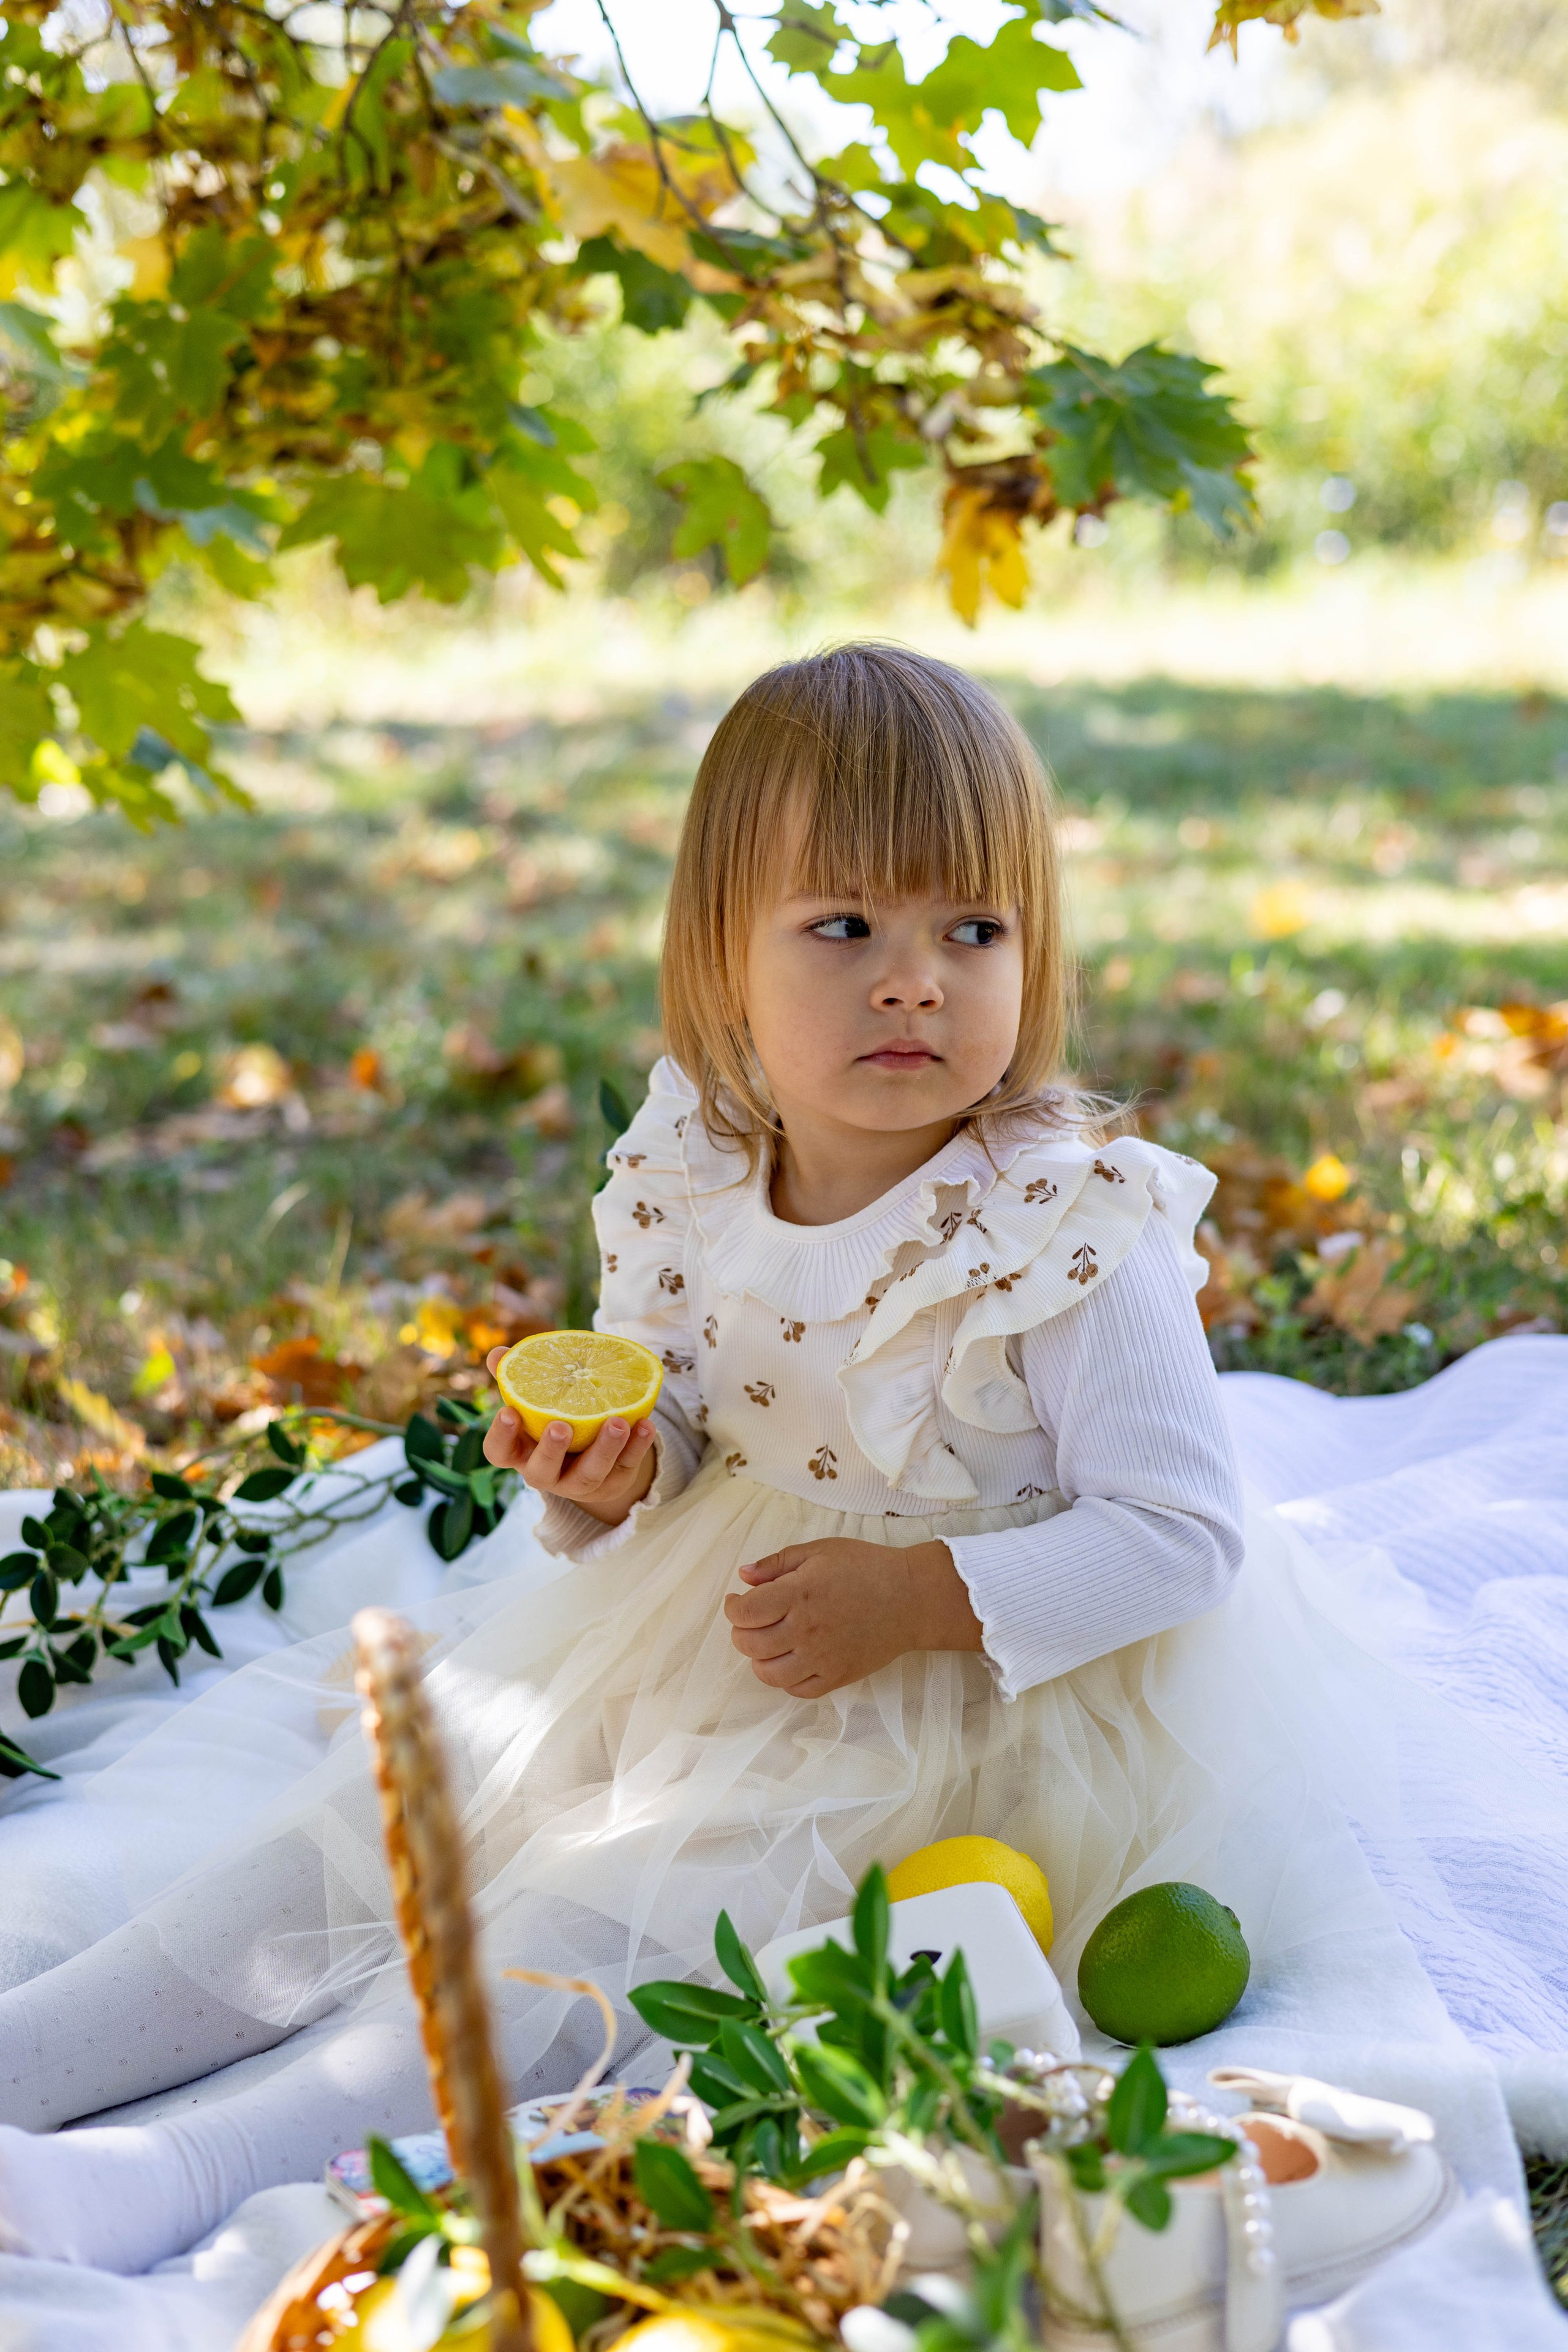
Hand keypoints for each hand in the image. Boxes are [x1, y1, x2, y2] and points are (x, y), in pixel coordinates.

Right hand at [483, 1347, 657, 1527]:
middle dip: (552, 1450)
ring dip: (604, 1449)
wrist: (591, 1451)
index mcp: (520, 1451)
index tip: (509, 1411)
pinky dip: (636, 1447)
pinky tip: (644, 1424)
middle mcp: (545, 1473)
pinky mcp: (611, 1483)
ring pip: (589, 1475)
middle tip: (562, 1426)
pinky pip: (625, 1468)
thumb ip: (519, 1375)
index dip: (501, 1435)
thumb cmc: (554, 1415)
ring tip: (617, 1422)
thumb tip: (498, 1352)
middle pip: (541, 1472)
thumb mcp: (537, 1398)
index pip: (499, 1452)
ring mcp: (578, 1484)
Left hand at [724, 1536, 982, 1698]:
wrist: (911, 1597)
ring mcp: (821, 1658)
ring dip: (759, 1659)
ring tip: (769, 1643)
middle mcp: (805, 1630)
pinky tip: (791, 1660)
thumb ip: (777, 1563)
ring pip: (768, 1673)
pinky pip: (798, 1690)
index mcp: (798, 1594)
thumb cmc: (866, 1567)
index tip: (738, 1601)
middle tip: (752, 1620)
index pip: (744, 1613)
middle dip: (742, 1632)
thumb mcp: (820, 1551)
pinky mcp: (837, 1676)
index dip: (733, 1608)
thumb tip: (743, 1575)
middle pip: (749, 1644)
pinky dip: (786, 1679)